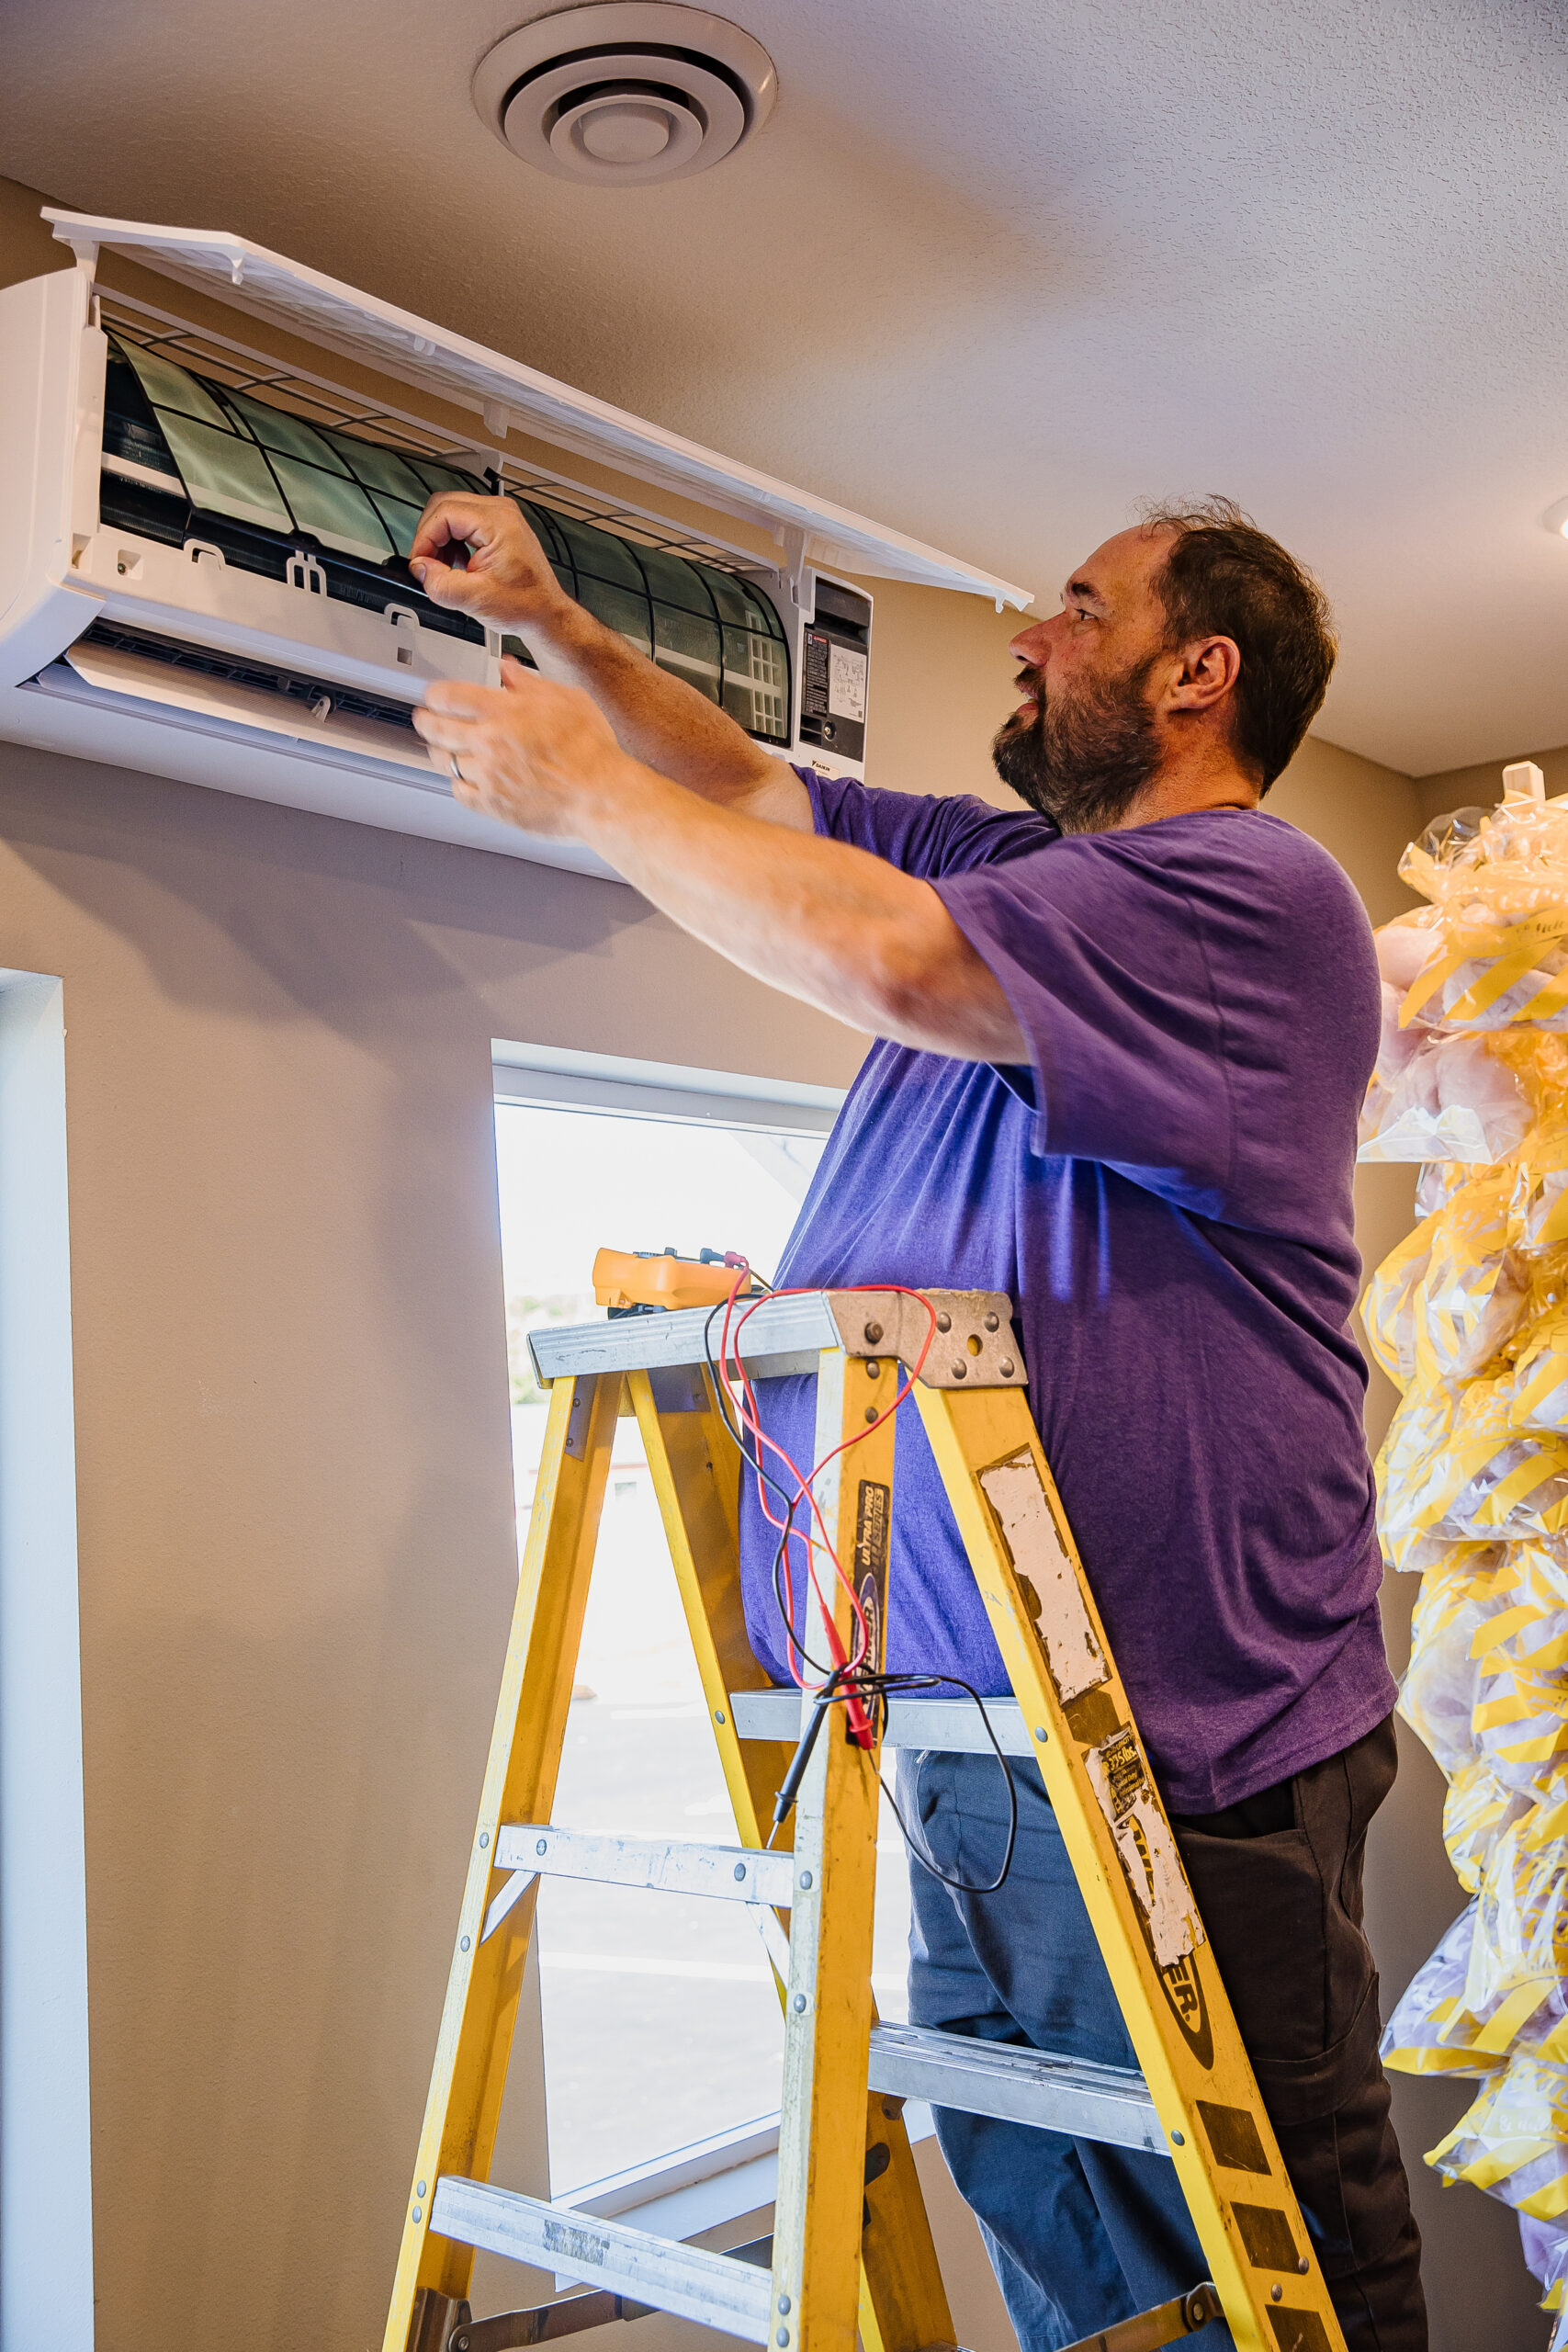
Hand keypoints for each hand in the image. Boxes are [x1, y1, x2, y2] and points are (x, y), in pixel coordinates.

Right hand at [408, 494, 571, 632]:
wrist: (545, 612)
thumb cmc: (526, 605)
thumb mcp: (475, 599)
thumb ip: (440, 584)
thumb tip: (419, 568)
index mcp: (498, 522)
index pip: (443, 513)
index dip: (425, 538)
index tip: (419, 562)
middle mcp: (501, 512)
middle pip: (444, 506)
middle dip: (430, 536)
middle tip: (427, 564)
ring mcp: (500, 516)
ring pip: (451, 513)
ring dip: (441, 540)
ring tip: (445, 568)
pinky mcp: (498, 526)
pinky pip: (463, 522)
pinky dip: (452, 541)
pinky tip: (457, 564)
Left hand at [413, 657, 631, 837]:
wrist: (601, 795)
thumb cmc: (591, 751)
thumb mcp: (567, 699)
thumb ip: (530, 683)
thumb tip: (508, 669)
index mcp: (504, 711)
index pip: (448, 696)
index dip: (434, 695)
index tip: (433, 696)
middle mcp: (490, 741)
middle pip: (436, 728)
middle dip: (425, 721)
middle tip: (424, 720)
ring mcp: (488, 775)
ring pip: (444, 760)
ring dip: (439, 752)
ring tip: (441, 748)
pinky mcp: (493, 805)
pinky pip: (459, 792)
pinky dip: (457, 783)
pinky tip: (463, 778)